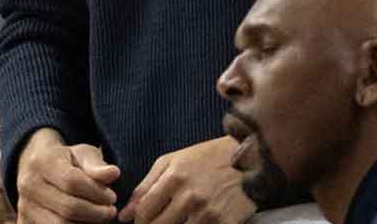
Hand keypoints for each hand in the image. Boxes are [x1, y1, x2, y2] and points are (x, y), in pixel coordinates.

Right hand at [16, 128, 121, 223]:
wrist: (38, 168)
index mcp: (42, 162)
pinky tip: (85, 222)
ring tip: (99, 218)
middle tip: (110, 212)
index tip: (112, 197)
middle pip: (68, 208)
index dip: (97, 193)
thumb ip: (97, 166)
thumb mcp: (83, 154)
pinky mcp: (25, 222)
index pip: (73, 182)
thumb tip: (113, 173)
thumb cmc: (67, 160)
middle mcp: (28, 185)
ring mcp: (24, 206)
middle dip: (96, 213)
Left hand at [119, 137, 253, 223]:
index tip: (141, 223)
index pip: (145, 211)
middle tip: (158, 223)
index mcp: (176, 177)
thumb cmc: (207, 158)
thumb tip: (124, 215)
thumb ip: (146, 186)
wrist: (251, 159)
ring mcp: (208, 213)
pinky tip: (195, 221)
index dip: (139, 222)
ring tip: (178, 219)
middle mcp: (190, 196)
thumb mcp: (173, 161)